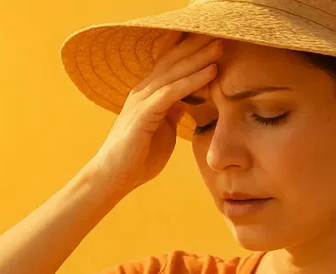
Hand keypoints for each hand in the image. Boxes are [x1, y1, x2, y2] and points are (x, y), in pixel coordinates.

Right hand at [82, 32, 221, 199]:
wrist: (113, 177)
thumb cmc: (138, 157)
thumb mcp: (163, 129)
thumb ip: (173, 111)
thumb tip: (187, 99)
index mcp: (147, 94)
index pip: (169, 64)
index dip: (189, 49)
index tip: (213, 39)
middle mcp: (143, 91)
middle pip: (172, 61)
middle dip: (197, 46)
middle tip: (221, 33)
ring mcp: (141, 100)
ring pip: (174, 72)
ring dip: (198, 58)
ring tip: (220, 46)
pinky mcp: (144, 114)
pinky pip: (172, 92)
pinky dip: (192, 80)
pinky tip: (211, 72)